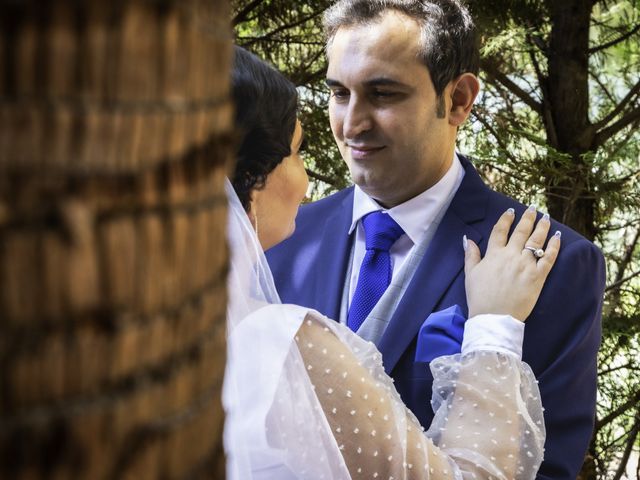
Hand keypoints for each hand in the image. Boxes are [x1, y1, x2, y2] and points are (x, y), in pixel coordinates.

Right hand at [464, 206, 560, 321]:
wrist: (494, 317)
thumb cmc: (480, 297)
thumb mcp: (470, 274)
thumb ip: (470, 255)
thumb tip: (467, 239)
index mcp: (494, 255)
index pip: (500, 231)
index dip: (505, 219)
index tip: (510, 211)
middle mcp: (511, 256)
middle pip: (521, 232)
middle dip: (527, 218)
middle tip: (531, 209)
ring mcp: (526, 265)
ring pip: (536, 241)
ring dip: (542, 227)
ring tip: (546, 218)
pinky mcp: (538, 277)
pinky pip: (549, 258)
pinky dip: (554, 246)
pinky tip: (557, 238)